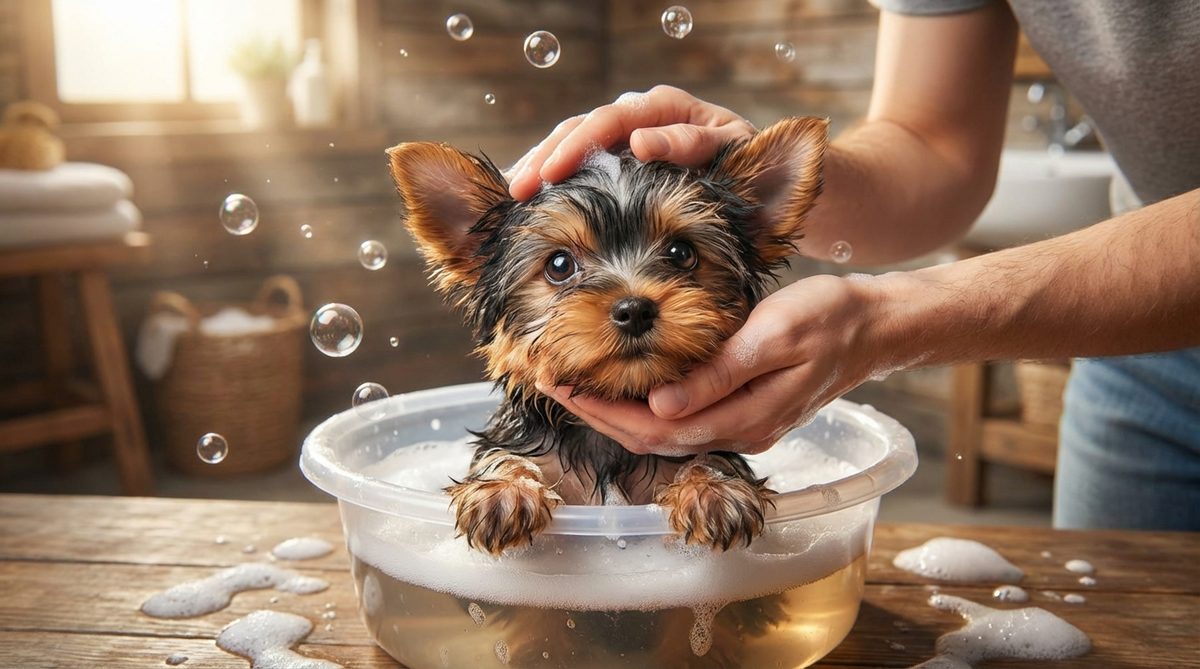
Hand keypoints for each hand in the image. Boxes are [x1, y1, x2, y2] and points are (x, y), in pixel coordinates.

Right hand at [507, 85, 756, 199]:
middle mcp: (641, 117)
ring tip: (516, 192)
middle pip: (581, 128)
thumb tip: (640, 141)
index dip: (577, 146)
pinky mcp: (621, 162)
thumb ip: (692, 144)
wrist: (762, 188)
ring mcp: (628, 138)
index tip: (551, 174)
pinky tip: (530, 196)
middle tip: (520, 189)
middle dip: (547, 157)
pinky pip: (581, 164)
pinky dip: (554, 177)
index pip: (610, 120)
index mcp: (666, 108)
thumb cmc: (750, 171)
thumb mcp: (730, 153)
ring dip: (543, 166)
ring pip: (574, 143)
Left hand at [539, 275, 895, 455]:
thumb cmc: (828, 320)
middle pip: (650, 438)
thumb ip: (719, 374)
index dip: (602, 410)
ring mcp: (741, 423)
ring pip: (663, 432)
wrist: (875, 326)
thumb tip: (661, 406)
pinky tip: (626, 384)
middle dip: (596, 413)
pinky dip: (644, 406)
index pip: (654, 428)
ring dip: (616, 412)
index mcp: (742, 416)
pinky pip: (682, 419)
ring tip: (575, 383)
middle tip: (551, 380)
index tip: (561, 381)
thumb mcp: (774, 335)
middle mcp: (737, 430)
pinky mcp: (744, 410)